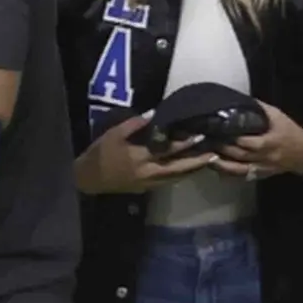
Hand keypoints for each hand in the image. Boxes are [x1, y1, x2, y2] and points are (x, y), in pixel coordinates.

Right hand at [76, 113, 217, 193]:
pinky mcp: (147, 188)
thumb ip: (135, 124)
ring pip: (176, 177)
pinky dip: (181, 176)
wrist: (89, 178)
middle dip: (196, 161)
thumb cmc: (101, 152)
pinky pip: (169, 182)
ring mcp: (148, 183)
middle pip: (177, 168)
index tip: (199, 135)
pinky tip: (190, 170)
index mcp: (139, 156)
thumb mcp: (114, 133)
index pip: (166, 149)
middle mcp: (147, 172)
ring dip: (192, 170)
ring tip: (208, 161)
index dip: (184, 143)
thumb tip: (155, 114)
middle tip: (214, 154)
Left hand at [212, 100, 302, 180]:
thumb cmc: (289, 131)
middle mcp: (266, 157)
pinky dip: (229, 174)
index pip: (251, 143)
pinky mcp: (260, 174)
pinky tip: (217, 169)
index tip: (219, 131)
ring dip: (222, 165)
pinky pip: (243, 176)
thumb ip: (260, 109)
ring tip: (207, 157)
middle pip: (242, 156)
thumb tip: (241, 100)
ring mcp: (263, 168)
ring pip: (240, 170)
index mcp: (271, 141)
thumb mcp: (278, 116)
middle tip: (208, 142)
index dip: (235, 139)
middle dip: (224, 150)